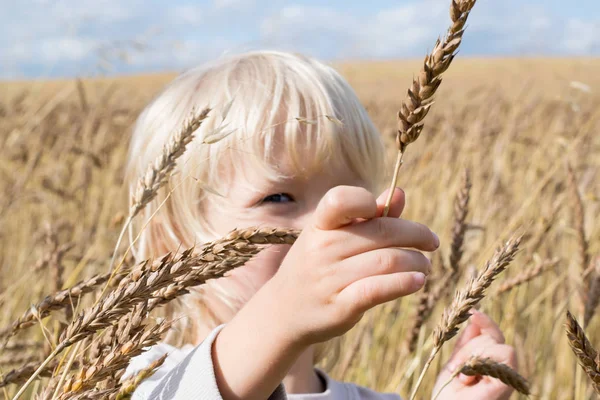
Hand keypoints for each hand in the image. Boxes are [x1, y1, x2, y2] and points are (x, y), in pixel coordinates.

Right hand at [264, 185, 438, 346]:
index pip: (342, 199)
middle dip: (415, 234)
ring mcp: (329, 278)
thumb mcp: (332, 236)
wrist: (284, 312)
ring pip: (387, 260)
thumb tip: (400, 193)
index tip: (390, 213)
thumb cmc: (316, 266)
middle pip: (381, 232)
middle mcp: (322, 249)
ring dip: (416, 261)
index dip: (368, 201)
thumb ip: (367, 216)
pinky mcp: (340, 306)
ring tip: (425, 265)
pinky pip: (378, 289)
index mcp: (319, 225)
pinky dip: (404, 283)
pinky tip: (417, 281)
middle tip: (431, 242)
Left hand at [432, 310, 516, 399]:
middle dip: (472, 347)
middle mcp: (503, 372)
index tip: (472, 312)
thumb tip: (474, 320)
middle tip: (458, 370)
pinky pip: (503, 358)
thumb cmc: (448, 395)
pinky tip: (466, 378)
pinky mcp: (504, 386)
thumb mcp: (454, 364)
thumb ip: (466, 345)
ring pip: (498, 346)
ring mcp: (506, 381)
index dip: (485, 322)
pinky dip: (481, 364)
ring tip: (462, 377)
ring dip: (474, 357)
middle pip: (493, 338)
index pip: (493, 335)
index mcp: (491, 366)